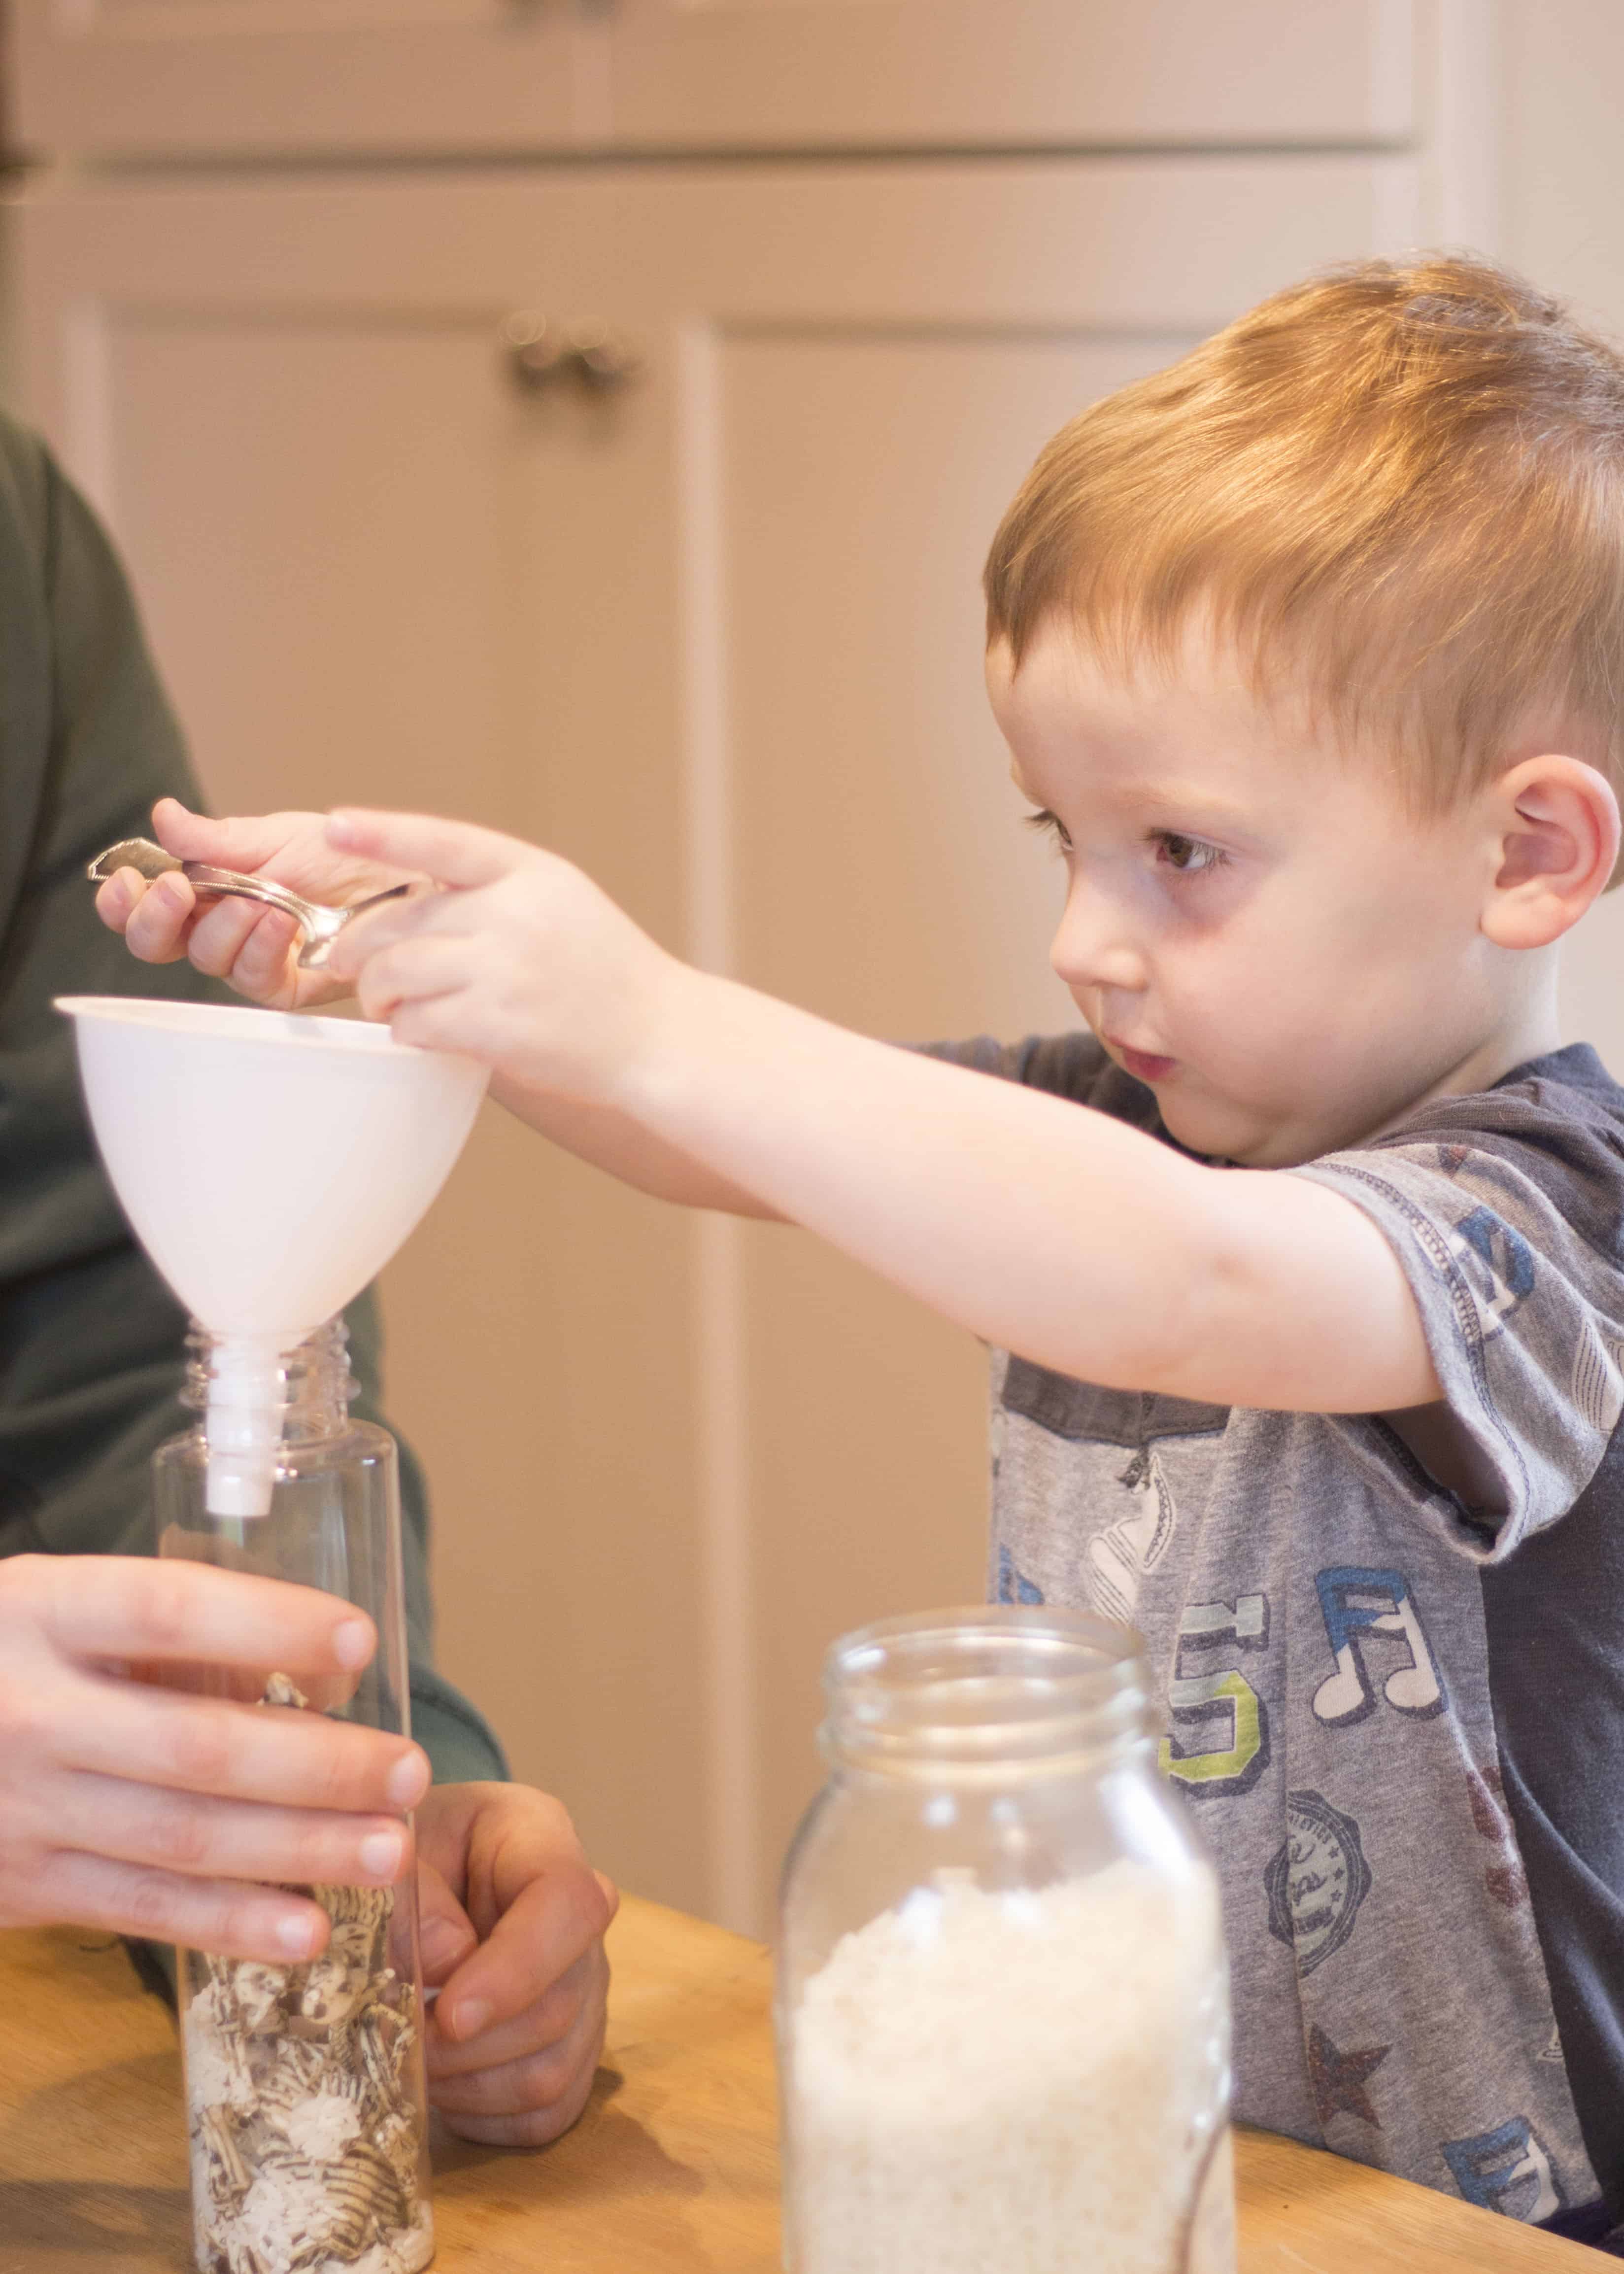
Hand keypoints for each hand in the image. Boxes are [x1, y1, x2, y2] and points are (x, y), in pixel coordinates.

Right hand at [0, 1555, 429, 1960]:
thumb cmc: (5, 1659)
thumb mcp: (59, 1609)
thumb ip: (166, 1635)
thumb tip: (315, 1682)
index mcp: (42, 1612)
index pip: (167, 1611)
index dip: (268, 1626)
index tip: (361, 1645)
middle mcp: (31, 1713)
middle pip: (194, 1745)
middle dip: (317, 1766)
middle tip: (410, 1772)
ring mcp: (23, 1809)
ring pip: (181, 1839)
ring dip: (298, 1849)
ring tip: (390, 1850)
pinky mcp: (22, 1889)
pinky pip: (142, 1909)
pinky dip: (231, 1925)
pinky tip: (310, 1932)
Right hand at [93, 797, 422, 1011]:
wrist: (400, 877)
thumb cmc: (340, 856)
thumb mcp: (274, 835)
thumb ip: (215, 838)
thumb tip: (163, 816)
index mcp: (205, 889)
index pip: (144, 906)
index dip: (123, 901)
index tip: (125, 880)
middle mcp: (219, 928)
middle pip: (158, 943)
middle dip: (158, 918)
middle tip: (179, 890)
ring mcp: (251, 959)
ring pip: (206, 959)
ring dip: (222, 926)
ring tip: (254, 900)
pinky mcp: (287, 986)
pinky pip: (255, 979)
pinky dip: (260, 947)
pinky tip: (278, 922)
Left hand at [323, 809, 684, 1104]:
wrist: (658, 1036)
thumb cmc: (602, 972)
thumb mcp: (560, 901)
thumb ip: (493, 890)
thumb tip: (398, 902)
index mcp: (530, 873)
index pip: (442, 842)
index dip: (382, 833)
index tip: (335, 825)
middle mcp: (515, 915)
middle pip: (397, 921)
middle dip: (358, 949)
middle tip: (351, 968)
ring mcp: (505, 972)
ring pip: (395, 974)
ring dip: (378, 996)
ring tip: (388, 1007)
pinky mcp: (497, 1027)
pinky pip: (416, 1024)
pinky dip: (407, 1032)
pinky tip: (424, 1033)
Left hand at [411, 1781, 616, 2146]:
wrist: (410, 1881)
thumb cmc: (398, 1856)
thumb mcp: (390, 1854)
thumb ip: (411, 1899)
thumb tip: (447, 1963)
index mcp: (541, 1841)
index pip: (569, 1906)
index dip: (518, 1969)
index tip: (449, 2014)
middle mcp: (581, 1920)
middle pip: (559, 2006)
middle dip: (469, 2046)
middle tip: (397, 2039)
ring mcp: (585, 1989)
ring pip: (552, 2072)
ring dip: (467, 2085)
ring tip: (411, 2058)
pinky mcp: (573, 2053)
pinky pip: (544, 2114)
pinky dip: (483, 2116)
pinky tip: (443, 2081)